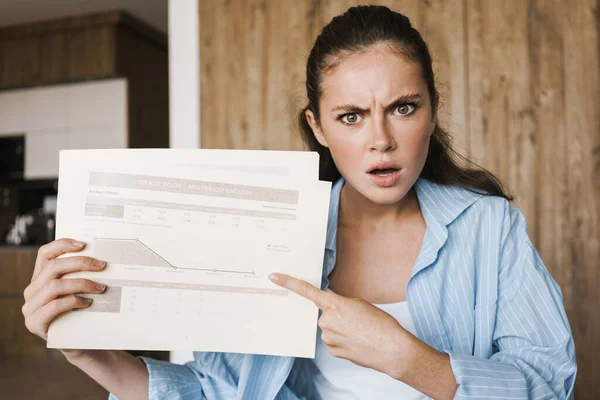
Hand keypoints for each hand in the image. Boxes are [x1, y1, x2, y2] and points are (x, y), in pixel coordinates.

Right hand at [22, 238, 107, 360]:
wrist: (80, 342)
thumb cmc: (82, 312)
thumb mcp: (80, 289)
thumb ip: (81, 274)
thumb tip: (101, 257)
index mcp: (40, 277)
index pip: (45, 253)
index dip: (62, 245)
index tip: (84, 244)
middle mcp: (32, 290)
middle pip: (53, 267)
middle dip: (80, 263)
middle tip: (102, 265)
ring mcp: (30, 307)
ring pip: (54, 286)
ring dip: (81, 283)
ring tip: (100, 287)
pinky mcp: (34, 323)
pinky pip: (54, 306)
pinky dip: (74, 301)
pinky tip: (88, 303)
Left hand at [269, 273, 411, 377]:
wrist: (392, 349)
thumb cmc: (380, 325)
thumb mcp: (360, 304)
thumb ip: (341, 303)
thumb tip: (333, 310)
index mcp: (335, 304)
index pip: (306, 290)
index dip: (288, 282)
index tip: (273, 277)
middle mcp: (327, 320)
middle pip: (324, 314)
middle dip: (336, 315)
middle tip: (356, 320)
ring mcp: (328, 337)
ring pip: (329, 328)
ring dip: (340, 328)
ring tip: (360, 332)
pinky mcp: (332, 350)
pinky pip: (333, 341)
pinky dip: (343, 340)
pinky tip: (356, 342)